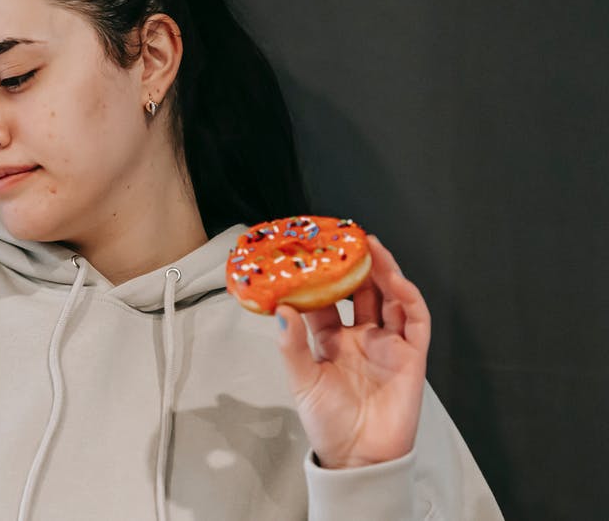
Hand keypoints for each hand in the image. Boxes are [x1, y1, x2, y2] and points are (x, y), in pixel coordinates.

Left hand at [274, 236, 430, 468]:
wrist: (359, 458)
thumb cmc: (328, 421)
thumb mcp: (302, 380)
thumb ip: (291, 345)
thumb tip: (280, 308)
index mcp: (332, 340)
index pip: (327, 300)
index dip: (320, 277)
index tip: (310, 253)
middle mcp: (361, 337)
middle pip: (362, 292)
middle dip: (356, 265)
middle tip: (345, 239)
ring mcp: (388, 344)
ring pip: (390, 298)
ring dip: (384, 272)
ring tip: (371, 247)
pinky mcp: (412, 356)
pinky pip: (416, 321)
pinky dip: (408, 298)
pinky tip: (396, 281)